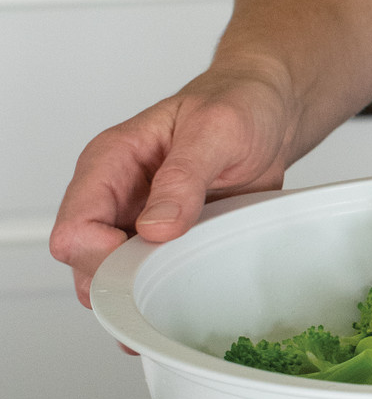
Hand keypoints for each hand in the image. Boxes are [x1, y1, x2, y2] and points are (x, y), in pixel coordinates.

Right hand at [49, 62, 300, 307]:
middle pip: (86, 261)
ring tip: (180, 292)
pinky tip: (189, 291)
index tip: (146, 262)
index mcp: (112, 161)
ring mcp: (140, 219)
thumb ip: (183, 177)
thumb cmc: (238, 106)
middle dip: (119, 282)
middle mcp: (118, 194)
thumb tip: (154, 228)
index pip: (76, 226)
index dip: (102, 256)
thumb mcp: (216, 131)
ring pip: (114, 275)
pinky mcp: (168, 237)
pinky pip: (152, 274)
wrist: (268, 114)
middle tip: (166, 286)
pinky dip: (166, 289)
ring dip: (141, 292)